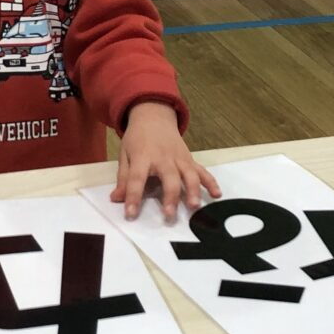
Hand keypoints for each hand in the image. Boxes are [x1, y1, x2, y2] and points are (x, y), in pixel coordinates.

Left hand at [112, 101, 220, 223]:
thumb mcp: (124, 154)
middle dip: (170, 197)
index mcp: (143, 157)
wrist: (154, 117)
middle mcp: (163, 158)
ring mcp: (179, 158)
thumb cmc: (137, 139)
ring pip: (189, 175)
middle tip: (169, 216)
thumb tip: (116, 199)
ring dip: (193, 191)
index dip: (133, 197)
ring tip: (193, 207)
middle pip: (169, 178)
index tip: (130, 214)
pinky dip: (211, 182)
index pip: (136, 178)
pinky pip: (202, 171)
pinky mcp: (190, 160)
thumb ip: (123, 178)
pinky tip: (217, 194)